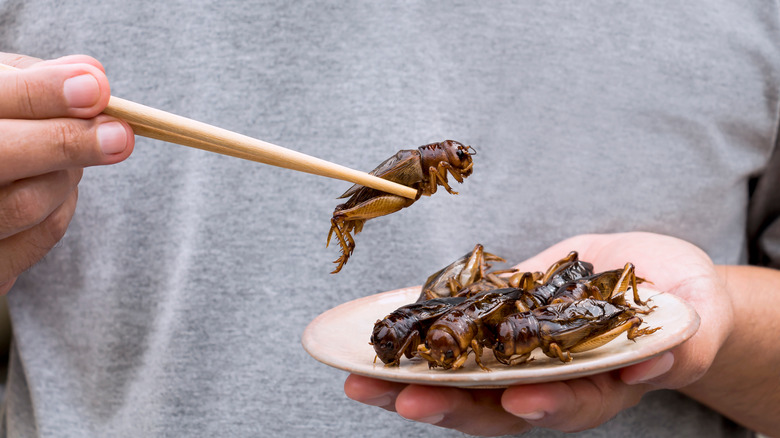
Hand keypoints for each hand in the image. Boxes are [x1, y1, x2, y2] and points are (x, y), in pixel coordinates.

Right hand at [0, 53, 133, 294]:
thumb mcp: (0, 92)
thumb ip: (37, 80)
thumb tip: (93, 75)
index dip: (42, 93)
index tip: (97, 87)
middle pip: (2, 156)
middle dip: (69, 142)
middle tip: (122, 135)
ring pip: (30, 201)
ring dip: (70, 173)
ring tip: (75, 150)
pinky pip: (43, 235)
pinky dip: (65, 204)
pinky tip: (58, 184)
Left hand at [344, 232, 732, 434]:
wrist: (655, 280)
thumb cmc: (685, 304)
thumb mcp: (695, 318)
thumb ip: (682, 342)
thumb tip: (650, 362)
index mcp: (597, 387)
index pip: (567, 406)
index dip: (543, 406)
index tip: (516, 400)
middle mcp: (549, 381)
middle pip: (495, 405)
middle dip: (448, 403)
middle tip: (399, 396)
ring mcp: (518, 354)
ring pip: (462, 377)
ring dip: (411, 378)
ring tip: (362, 377)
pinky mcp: (498, 322)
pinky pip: (454, 332)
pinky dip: (417, 333)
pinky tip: (378, 328)